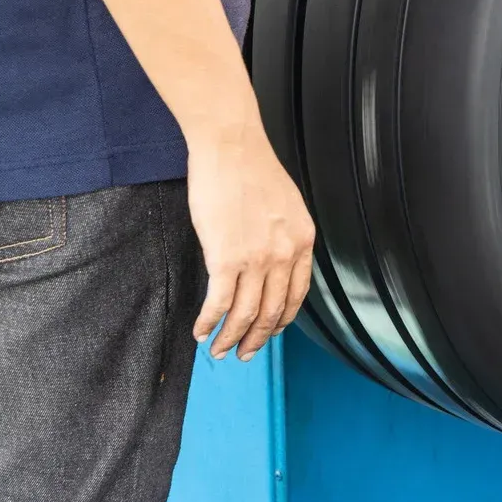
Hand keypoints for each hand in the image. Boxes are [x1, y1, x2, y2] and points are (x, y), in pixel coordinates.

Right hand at [187, 129, 315, 360]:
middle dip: (255, 340)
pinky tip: (199, 330)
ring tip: (218, 349)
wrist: (230, 146)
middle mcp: (284, 255)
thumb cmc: (251, 168)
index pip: (296, 296)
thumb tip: (274, 261)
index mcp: (302, 241)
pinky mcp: (225, 259)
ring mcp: (256, 259)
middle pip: (271, 313)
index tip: (269, 333)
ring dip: (230, 339)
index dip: (280, 321)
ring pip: (244, 316)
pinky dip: (208, 323)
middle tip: (242, 354)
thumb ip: (284, 236)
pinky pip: (218, 304)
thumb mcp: (286, 205)